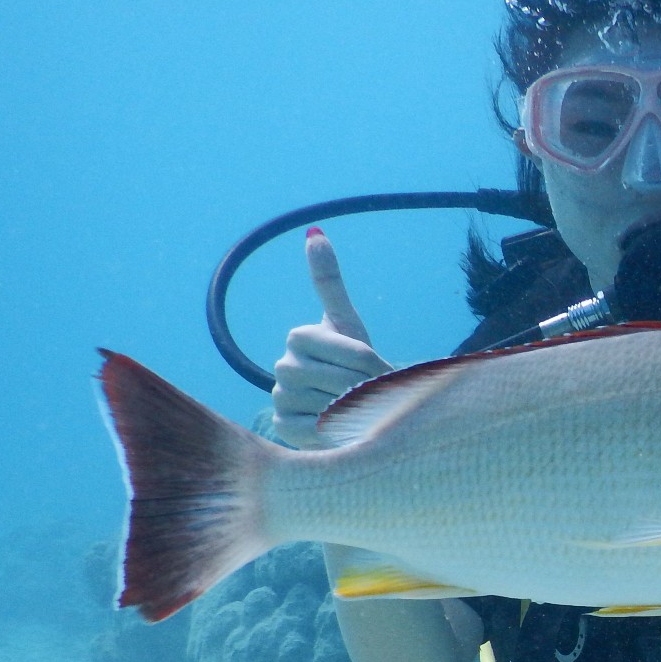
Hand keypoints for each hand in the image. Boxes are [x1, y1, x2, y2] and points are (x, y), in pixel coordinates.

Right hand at [271, 227, 393, 448]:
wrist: (351, 404)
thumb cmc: (354, 362)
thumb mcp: (347, 322)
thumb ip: (330, 281)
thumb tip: (314, 232)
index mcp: (298, 336)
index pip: (344, 349)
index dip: (368, 362)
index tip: (379, 369)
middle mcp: (283, 366)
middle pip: (337, 379)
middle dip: (363, 388)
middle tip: (373, 393)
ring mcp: (280, 397)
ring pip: (329, 405)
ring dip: (354, 410)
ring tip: (360, 408)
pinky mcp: (284, 427)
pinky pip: (316, 429)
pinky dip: (336, 429)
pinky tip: (342, 424)